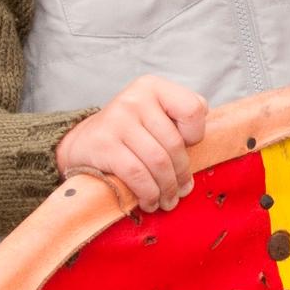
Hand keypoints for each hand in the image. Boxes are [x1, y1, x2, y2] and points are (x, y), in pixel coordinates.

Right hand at [55, 74, 207, 211]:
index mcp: (154, 87)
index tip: (189, 149)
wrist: (82, 141)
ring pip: (158, 162)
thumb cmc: (130, 132)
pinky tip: (150, 201)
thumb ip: (181, 120)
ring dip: (167, 188)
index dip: (196, 134)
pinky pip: (137, 174)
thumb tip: (206, 149)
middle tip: (182, 192)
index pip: (193, 109)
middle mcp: (136, 98)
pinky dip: (148, 193)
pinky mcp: (103, 144)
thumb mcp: (156, 114)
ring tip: (168, 201)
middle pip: (174, 144)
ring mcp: (118, 120)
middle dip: (181, 174)